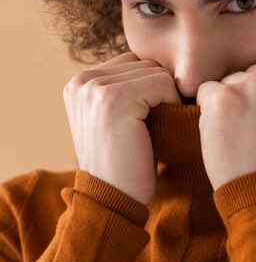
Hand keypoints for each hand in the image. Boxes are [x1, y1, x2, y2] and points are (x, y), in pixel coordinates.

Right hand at [63, 52, 181, 205]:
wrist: (112, 199)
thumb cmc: (123, 163)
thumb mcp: (113, 120)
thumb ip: (124, 89)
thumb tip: (162, 65)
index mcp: (78, 83)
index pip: (132, 62)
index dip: (150, 86)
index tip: (148, 117)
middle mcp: (81, 80)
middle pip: (144, 63)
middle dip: (159, 90)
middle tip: (156, 124)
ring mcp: (95, 88)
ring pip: (156, 71)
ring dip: (166, 98)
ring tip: (154, 128)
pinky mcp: (114, 98)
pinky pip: (163, 83)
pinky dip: (171, 104)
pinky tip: (160, 128)